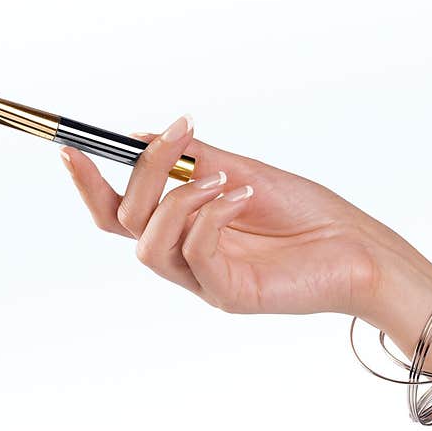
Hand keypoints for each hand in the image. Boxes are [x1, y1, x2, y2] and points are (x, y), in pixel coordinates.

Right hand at [59, 115, 431, 324]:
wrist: (359, 249)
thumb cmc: (308, 213)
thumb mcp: (244, 171)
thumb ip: (195, 160)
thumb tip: (142, 137)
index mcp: (183, 228)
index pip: (118, 212)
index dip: (88, 183)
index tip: (72, 145)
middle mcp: (184, 255)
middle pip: (124, 222)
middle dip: (144, 172)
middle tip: (179, 136)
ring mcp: (203, 278)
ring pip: (148, 243)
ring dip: (178, 197)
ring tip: (225, 177)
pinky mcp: (227, 294)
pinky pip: (193, 253)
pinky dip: (209, 214)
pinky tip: (241, 196)